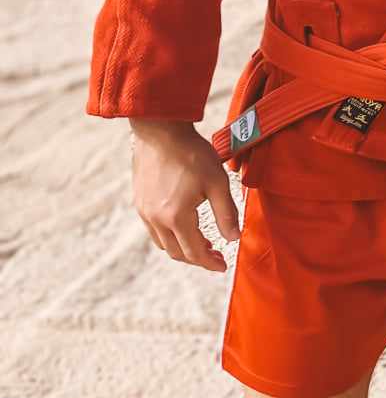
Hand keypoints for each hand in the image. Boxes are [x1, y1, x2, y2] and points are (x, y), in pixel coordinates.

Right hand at [129, 119, 240, 271]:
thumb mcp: (217, 182)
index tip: (223, 266)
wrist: (160, 131)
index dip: (210, 263)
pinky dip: (169, 236)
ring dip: (183, 249)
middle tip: (216, 256)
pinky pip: (153, 230)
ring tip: (202, 243)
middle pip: (177, 252)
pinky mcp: (139, 202)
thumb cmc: (192, 153)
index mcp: (176, 216)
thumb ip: (226, 213)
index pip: (194, 252)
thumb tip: (234, 239)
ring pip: (163, 244)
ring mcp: (144, 211)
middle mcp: (155, 218)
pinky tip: (183, 227)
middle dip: (198, 259)